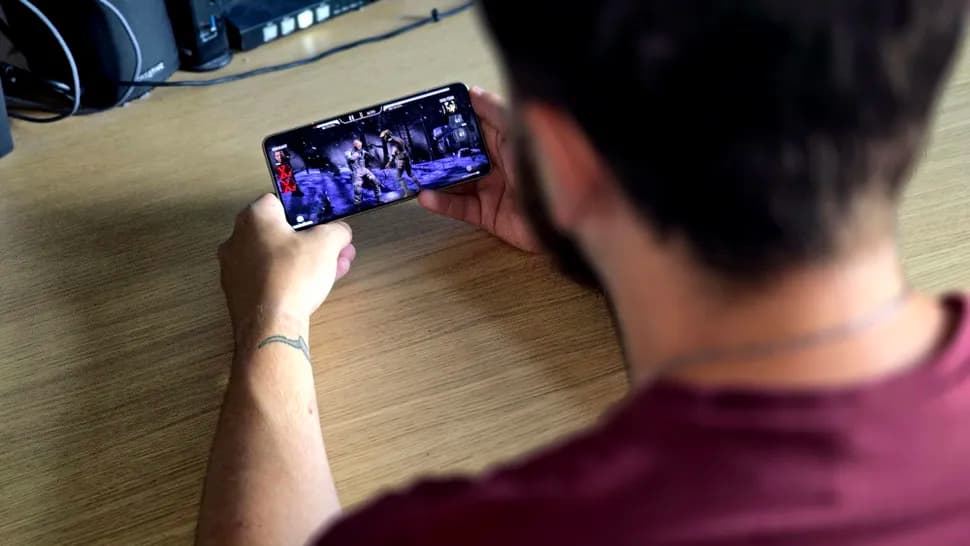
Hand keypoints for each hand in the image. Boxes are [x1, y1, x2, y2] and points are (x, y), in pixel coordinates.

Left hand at [218, 194, 355, 335]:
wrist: (270, 325)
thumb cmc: (294, 274)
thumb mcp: (327, 244)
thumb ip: (337, 230)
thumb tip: (340, 231)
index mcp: (254, 217)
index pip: (279, 202)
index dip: (305, 212)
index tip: (323, 226)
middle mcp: (236, 238)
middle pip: (279, 233)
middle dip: (311, 241)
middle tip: (336, 252)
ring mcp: (233, 268)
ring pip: (275, 258)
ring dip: (303, 261)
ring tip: (332, 272)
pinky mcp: (237, 293)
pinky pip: (266, 278)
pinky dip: (286, 279)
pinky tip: (309, 290)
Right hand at [418, 87, 541, 252]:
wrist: (570, 216)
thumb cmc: (552, 169)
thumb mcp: (521, 132)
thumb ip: (497, 112)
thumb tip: (474, 92)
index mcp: (507, 141)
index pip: (474, 127)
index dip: (453, 122)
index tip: (430, 115)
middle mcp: (498, 164)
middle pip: (460, 155)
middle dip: (437, 151)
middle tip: (411, 146)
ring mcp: (493, 190)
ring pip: (455, 181)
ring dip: (434, 177)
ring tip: (412, 172)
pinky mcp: (489, 215)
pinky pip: (460, 208)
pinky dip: (442, 202)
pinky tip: (426, 196)